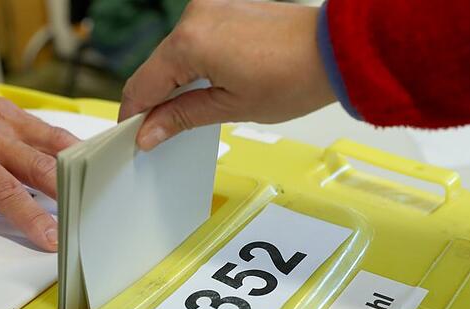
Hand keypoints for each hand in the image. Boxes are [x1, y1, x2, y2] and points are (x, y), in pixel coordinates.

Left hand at [0, 89, 77, 265]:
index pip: (5, 191)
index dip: (31, 217)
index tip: (51, 238)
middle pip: (42, 166)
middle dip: (68, 192)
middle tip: (90, 215)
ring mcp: (9, 121)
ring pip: (54, 143)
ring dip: (78, 166)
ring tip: (102, 187)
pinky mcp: (15, 112)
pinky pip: (50, 129)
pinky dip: (71, 145)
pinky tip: (89, 160)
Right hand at [119, 0, 335, 149]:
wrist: (336, 52)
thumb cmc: (294, 78)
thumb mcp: (230, 108)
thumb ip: (181, 117)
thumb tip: (148, 132)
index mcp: (189, 42)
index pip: (142, 84)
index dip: (134, 115)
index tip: (133, 136)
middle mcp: (193, 17)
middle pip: (155, 67)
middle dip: (154, 100)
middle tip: (159, 132)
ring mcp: (209, 7)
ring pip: (174, 53)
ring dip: (174, 81)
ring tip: (190, 111)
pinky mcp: (224, 6)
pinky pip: (194, 39)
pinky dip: (193, 63)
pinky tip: (207, 85)